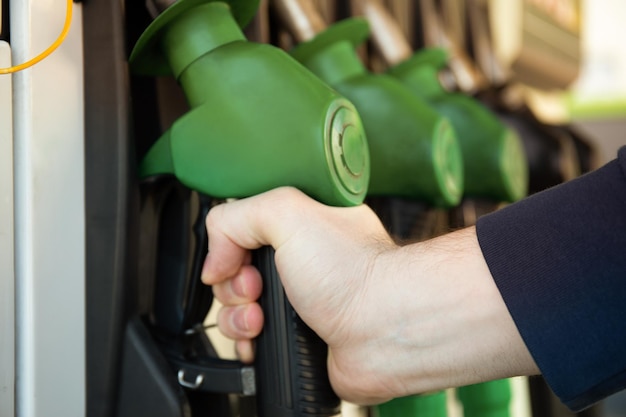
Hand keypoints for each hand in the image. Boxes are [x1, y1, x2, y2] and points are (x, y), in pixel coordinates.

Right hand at [201, 187, 537, 403]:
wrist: (382, 330)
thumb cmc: (356, 272)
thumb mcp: (286, 212)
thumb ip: (237, 216)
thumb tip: (216, 258)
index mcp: (302, 226)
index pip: (243, 229)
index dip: (230, 246)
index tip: (237, 258)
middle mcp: (300, 262)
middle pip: (234, 271)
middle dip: (234, 285)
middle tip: (258, 288)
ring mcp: (297, 301)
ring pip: (238, 308)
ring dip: (237, 316)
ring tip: (261, 319)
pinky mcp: (295, 336)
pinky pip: (251, 339)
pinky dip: (247, 341)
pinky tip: (262, 338)